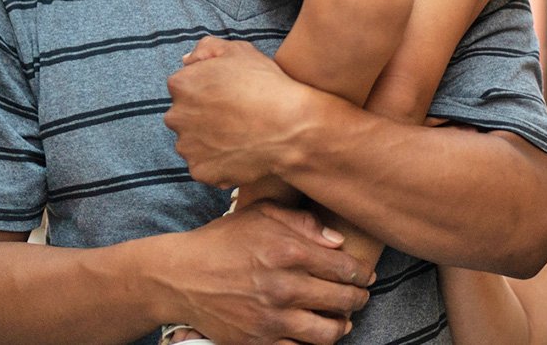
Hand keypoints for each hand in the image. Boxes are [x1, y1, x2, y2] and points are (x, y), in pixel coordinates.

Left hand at [166, 39, 310, 189]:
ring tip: (239, 135)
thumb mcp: (239, 50)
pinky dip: (218, 162)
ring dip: (208, 140)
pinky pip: (204, 166)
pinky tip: (240, 152)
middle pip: (184, 116)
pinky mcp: (200, 171)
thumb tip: (187, 60)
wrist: (290, 126)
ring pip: (192, 142)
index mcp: (181, 84)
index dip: (207, 89)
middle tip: (234, 116)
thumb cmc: (266, 85)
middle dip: (202, 115)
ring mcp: (187, 147)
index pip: (184, 87)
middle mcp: (176, 116)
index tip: (227, 94)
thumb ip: (207, 48)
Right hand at [166, 202, 371, 344]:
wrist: (182, 277)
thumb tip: (338, 241)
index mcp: (289, 252)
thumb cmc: (224, 240)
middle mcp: (284, 287)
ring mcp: (272, 319)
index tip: (365, 275)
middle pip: (342, 300)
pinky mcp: (258, 342)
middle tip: (360, 296)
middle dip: (358, 298)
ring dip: (342, 325)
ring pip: (328, 332)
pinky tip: (315, 332)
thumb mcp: (262, 214)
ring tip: (344, 319)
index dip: (361, 273)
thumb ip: (303, 222)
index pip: (344, 268)